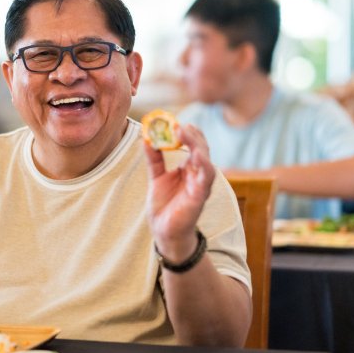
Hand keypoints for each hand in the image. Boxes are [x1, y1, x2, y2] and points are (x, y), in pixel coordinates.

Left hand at [143, 124, 215, 261]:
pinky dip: (203, 164)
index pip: (193, 143)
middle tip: (177, 123)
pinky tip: (197, 155)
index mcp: (189, 167)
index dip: (185, 131)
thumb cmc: (164, 205)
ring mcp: (201, 184)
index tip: (172, 120)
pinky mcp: (201, 196)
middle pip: (201, 147)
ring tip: (184, 131)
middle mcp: (198, 173)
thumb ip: (154, 158)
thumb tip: (147, 137)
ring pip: (205, 158)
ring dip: (196, 143)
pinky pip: (206, 177)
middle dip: (191, 133)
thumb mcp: (156, 177)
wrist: (164, 232)